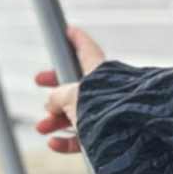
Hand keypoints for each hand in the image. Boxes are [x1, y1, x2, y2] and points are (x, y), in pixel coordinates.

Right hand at [34, 24, 108, 154]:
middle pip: (77, 83)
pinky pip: (86, 137)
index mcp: (101, 73)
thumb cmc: (105, 110)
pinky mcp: (110, 136)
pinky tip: (54, 143)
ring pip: (78, 114)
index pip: (87, 50)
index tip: (68, 30)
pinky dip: (69, 141)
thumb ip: (58, 95)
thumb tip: (51, 104)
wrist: (133, 138)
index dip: (77, 39)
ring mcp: (109, 115)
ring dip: (56, 120)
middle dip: (56, 84)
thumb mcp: (72, 96)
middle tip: (39, 80)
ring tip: (42, 127)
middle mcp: (107, 92)